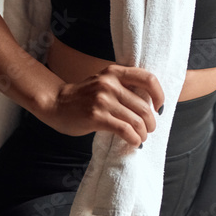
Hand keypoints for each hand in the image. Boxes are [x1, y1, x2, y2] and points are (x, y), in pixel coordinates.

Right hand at [39, 64, 164, 147]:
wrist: (56, 103)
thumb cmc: (83, 96)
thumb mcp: (104, 81)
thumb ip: (123, 86)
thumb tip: (149, 103)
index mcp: (115, 72)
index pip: (148, 79)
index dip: (159, 95)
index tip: (159, 107)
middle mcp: (110, 83)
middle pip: (144, 106)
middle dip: (151, 122)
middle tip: (150, 129)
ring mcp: (103, 100)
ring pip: (136, 121)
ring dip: (143, 133)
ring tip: (142, 138)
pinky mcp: (97, 117)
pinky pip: (125, 130)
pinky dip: (134, 139)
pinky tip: (134, 143)